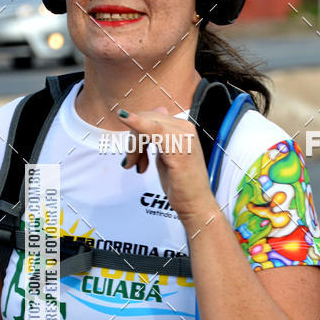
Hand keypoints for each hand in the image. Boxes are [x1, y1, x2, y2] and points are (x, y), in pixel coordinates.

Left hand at [116, 106, 216, 224]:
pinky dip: (136, 123)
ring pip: (145, 125)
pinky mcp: (178, 149)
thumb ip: (157, 137)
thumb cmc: (182, 185)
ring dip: (134, 146)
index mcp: (183, 128)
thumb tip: (150, 115)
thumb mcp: (166, 156)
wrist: (195, 205)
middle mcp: (185, 128)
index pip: (151, 117)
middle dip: (133, 141)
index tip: (135, 156)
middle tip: (132, 163)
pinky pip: (152, 130)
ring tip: (137, 165)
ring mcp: (183, 137)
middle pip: (146, 118)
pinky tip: (124, 117)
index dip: (136, 133)